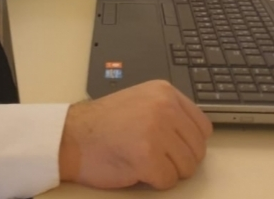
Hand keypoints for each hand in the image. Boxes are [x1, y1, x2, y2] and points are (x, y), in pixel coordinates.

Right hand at [59, 80, 212, 189]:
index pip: (202, 127)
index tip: (171, 146)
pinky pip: (169, 182)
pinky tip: (135, 168)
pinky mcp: (147, 156)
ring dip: (166, 171)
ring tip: (141, 159)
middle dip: (178, 160)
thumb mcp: (141, 102)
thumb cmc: (102, 124)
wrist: (71, 136)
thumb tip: (193, 136)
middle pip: (197, 150)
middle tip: (152, 155)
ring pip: (187, 168)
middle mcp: (164, 107)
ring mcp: (156, 131)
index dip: (188, 143)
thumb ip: (168, 112)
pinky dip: (153, 182)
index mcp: (164, 92)